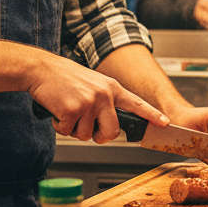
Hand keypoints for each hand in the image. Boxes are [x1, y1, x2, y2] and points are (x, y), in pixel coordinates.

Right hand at [28, 55, 167, 142]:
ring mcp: (89, 102)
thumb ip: (106, 101)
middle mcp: (104, 95)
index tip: (165, 124)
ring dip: (74, 129)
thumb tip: (111, 125)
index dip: (152, 115)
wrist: (42, 69)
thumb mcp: (94, 84)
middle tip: (89, 130)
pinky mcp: (72, 109)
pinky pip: (67, 132)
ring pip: (86, 135)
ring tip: (67, 110)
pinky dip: (59, 126)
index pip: (137, 104)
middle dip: (100, 137)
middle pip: (112, 132)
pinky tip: (57, 110)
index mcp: (112, 88)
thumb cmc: (65, 79)